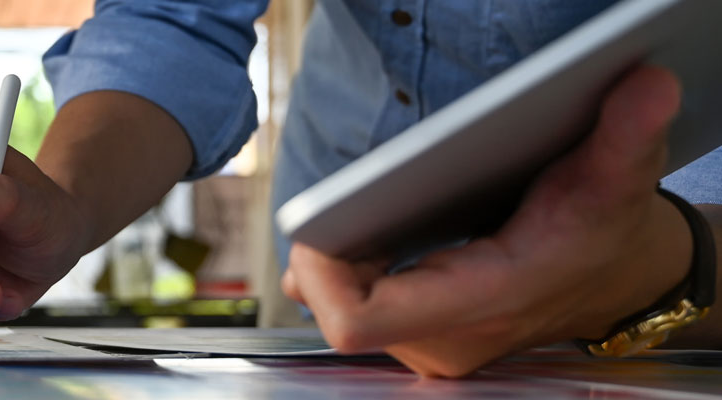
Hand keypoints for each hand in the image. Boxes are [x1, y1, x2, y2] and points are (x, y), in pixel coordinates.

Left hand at [281, 66, 688, 376]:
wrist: (617, 279)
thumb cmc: (604, 229)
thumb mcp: (618, 177)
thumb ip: (628, 132)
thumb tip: (648, 85)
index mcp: (481, 303)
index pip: (355, 320)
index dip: (321, 272)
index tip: (322, 222)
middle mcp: (446, 341)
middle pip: (335, 307)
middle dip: (328, 249)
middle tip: (346, 201)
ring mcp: (429, 347)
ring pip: (339, 306)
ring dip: (337, 257)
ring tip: (356, 212)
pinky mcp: (419, 339)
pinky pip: (353, 307)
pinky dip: (349, 267)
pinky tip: (364, 232)